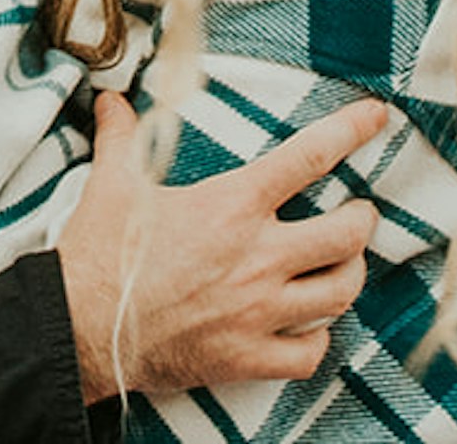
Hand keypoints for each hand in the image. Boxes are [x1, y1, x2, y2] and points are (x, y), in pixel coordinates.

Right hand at [57, 93, 384, 401]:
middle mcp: (257, 257)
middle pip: (348, 233)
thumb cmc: (100, 254)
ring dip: (348, 274)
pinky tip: (309, 328)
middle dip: (362, 219)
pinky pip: (309, 354)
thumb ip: (123, 137)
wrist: (79, 328)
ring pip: (340, 292)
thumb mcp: (112, 183)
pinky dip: (317, 340)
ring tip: (342, 265)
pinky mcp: (248, 357)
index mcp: (232, 205)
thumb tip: (110, 99)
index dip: (350, 131)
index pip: (308, 157)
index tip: (376, 118)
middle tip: (357, 214)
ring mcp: (258, 311)